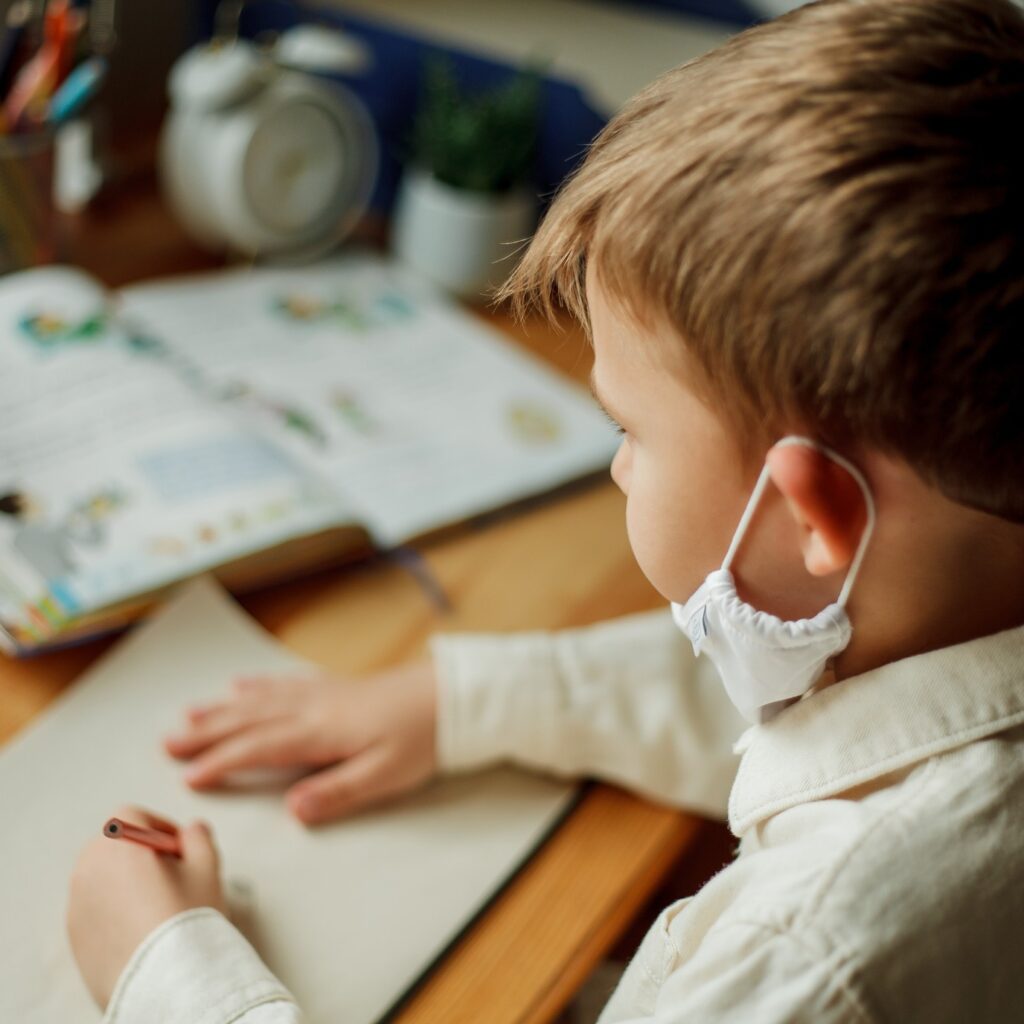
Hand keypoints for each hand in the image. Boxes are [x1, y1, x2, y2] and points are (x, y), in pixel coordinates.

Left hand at [67, 805, 224, 1009]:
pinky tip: (145, 931)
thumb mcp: (207, 866)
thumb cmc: (186, 918)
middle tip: (174, 874)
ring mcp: (76, 906)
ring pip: (102, 881)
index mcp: (116, 843)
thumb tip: (193, 831)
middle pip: (112, 847)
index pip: (132, 817)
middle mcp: (87, 869)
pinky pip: (95, 912)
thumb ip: (200, 838)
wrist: (165, 982)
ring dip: (127, 882)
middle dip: (141, 854)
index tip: (180, 846)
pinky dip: (115, 912)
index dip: (160, 827)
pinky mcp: (74, 940)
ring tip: (161, 906)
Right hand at [164, 660, 438, 824]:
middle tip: (167, 743)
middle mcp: (312, 708)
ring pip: (259, 700)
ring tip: (188, 713)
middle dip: (207, 733)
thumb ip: (338, 793)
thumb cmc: (421, 738)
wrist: (449, 694)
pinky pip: (283, 684)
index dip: (222, 763)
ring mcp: (321, 694)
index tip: (187, 779)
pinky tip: (240, 684)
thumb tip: (291, 812)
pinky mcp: (333, 687)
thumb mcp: (386, 775)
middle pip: (249, 720)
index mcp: (321, 733)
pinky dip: (257, 686)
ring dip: (222, 708)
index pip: (260, 749)